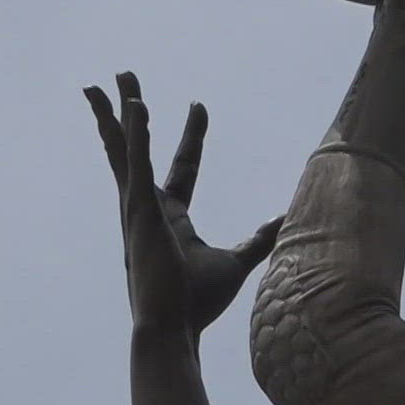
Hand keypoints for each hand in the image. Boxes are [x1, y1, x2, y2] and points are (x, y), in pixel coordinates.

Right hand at [84, 72, 281, 338]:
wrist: (173, 328)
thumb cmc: (197, 303)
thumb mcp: (236, 261)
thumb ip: (259, 239)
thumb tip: (286, 222)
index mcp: (171, 217)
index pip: (183, 167)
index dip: (192, 136)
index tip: (199, 105)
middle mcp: (147, 207)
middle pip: (136, 148)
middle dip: (130, 111)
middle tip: (125, 77)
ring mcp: (138, 208)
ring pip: (125, 148)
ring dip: (120, 110)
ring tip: (117, 75)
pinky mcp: (138, 212)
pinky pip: (136, 164)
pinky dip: (135, 134)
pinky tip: (136, 106)